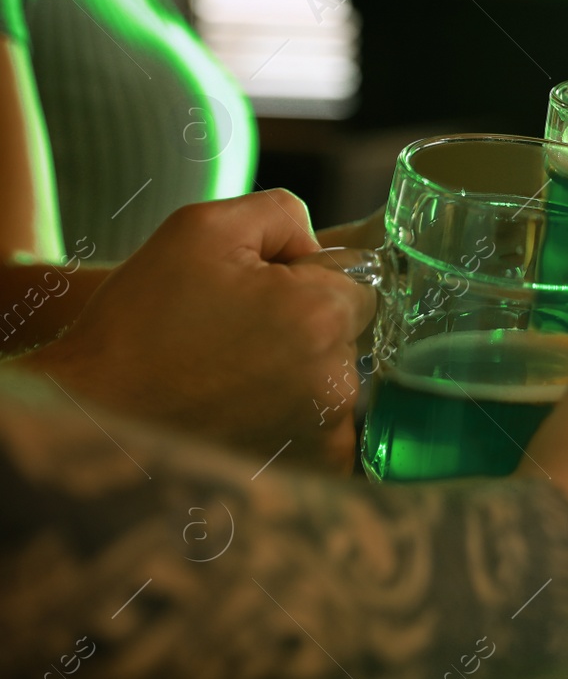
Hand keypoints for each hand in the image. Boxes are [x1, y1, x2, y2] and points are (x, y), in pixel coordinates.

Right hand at [17, 191, 375, 472]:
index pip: (359, 278)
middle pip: (351, 328)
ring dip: (302, 369)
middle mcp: (337, 378)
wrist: (97, 414)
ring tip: (231, 374)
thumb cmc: (143, 321)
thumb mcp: (203, 228)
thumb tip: (318, 246)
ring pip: (338, 374)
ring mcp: (328, 429)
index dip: (309, 277)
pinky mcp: (315, 465)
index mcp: (322, 314)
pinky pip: (329, 423)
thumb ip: (283, 214)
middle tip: (237, 333)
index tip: (260, 291)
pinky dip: (297, 413)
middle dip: (309, 322)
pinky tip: (245, 409)